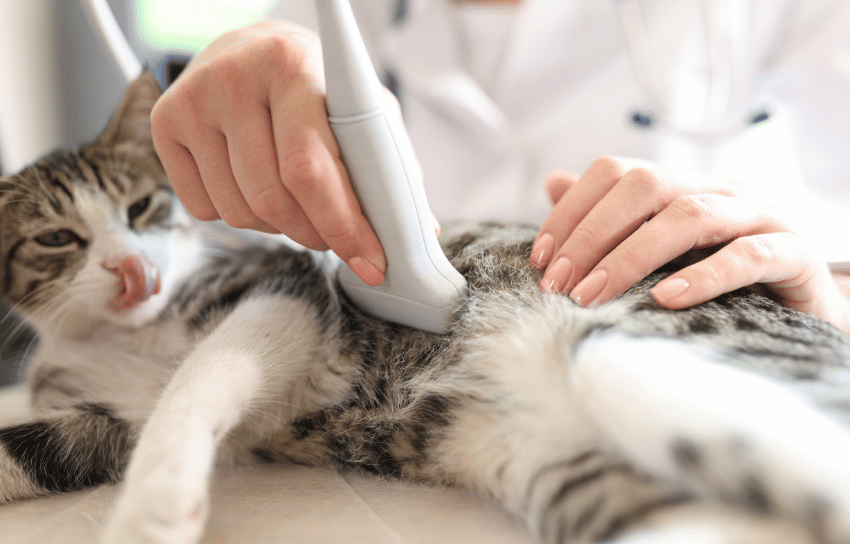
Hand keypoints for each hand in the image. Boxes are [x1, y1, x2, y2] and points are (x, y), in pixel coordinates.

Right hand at [150, 21, 385, 285]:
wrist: (250, 49)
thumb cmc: (315, 85)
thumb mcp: (361, 108)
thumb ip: (387, 165)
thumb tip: (417, 232)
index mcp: (293, 67)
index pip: (309, 168)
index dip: (343, 225)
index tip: (371, 262)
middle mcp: (234, 78)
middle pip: (272, 199)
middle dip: (315, 235)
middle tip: (336, 239)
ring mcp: (192, 101)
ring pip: (239, 211)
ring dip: (279, 228)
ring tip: (297, 204)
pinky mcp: (164, 123)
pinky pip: (204, 209)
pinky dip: (240, 216)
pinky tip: (256, 187)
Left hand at [530, 156, 849, 331]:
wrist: (802, 310)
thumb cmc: (719, 278)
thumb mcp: (657, 248)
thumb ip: (607, 216)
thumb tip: (553, 181)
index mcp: (681, 185)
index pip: (615, 172)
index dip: (571, 211)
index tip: (540, 259)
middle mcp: (717, 189)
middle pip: (647, 185)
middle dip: (592, 235)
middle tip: (559, 284)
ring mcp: (758, 217)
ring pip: (690, 215)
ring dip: (632, 256)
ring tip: (593, 295)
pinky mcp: (794, 255)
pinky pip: (747, 255)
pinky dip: (703, 276)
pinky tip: (665, 299)